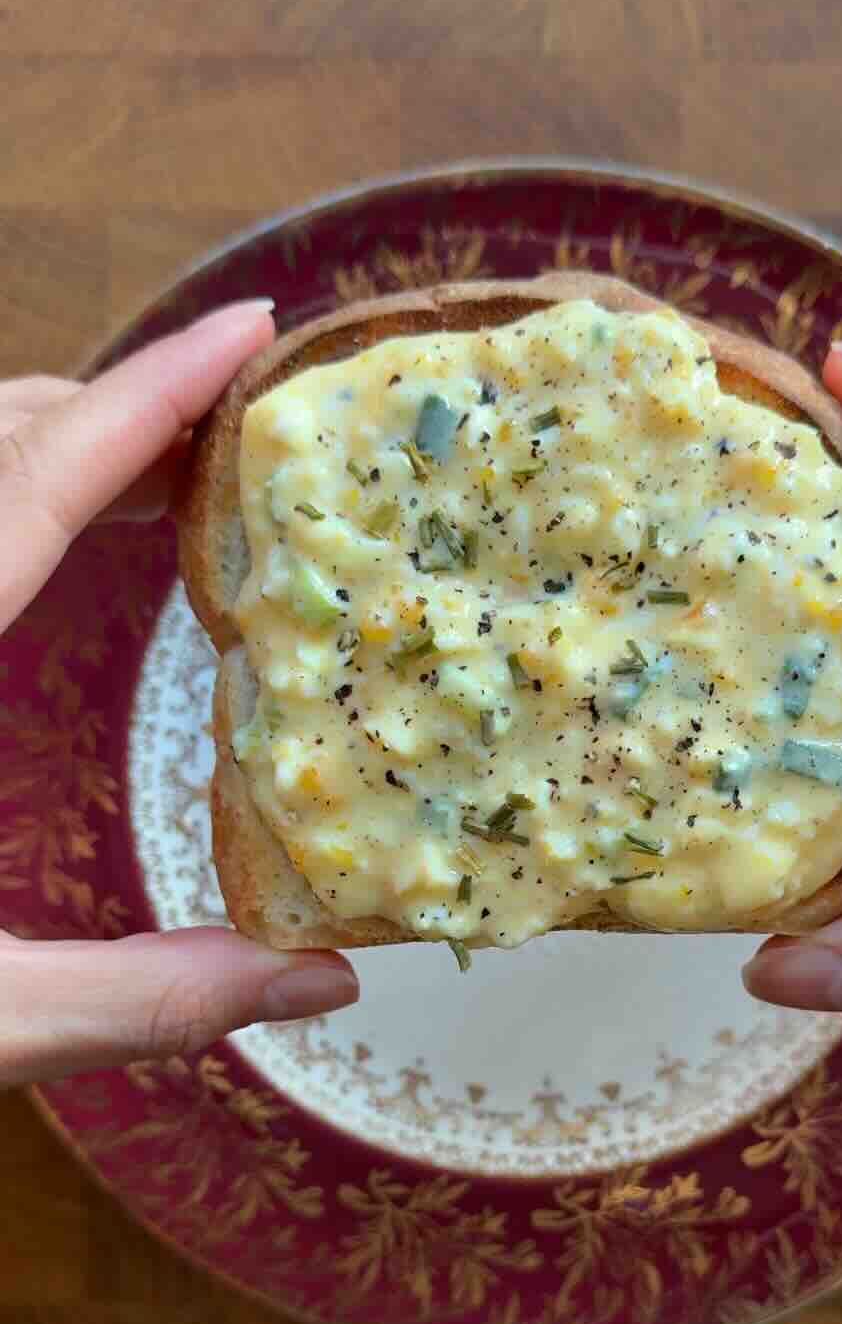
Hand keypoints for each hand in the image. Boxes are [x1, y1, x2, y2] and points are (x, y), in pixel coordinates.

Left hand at [1, 303, 357, 1086]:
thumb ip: (143, 997)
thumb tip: (327, 983)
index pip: (34, 482)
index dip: (154, 395)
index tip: (252, 326)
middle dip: (124, 405)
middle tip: (244, 425)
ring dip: (57, 443)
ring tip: (169, 476)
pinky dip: (2, 494)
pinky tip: (44, 548)